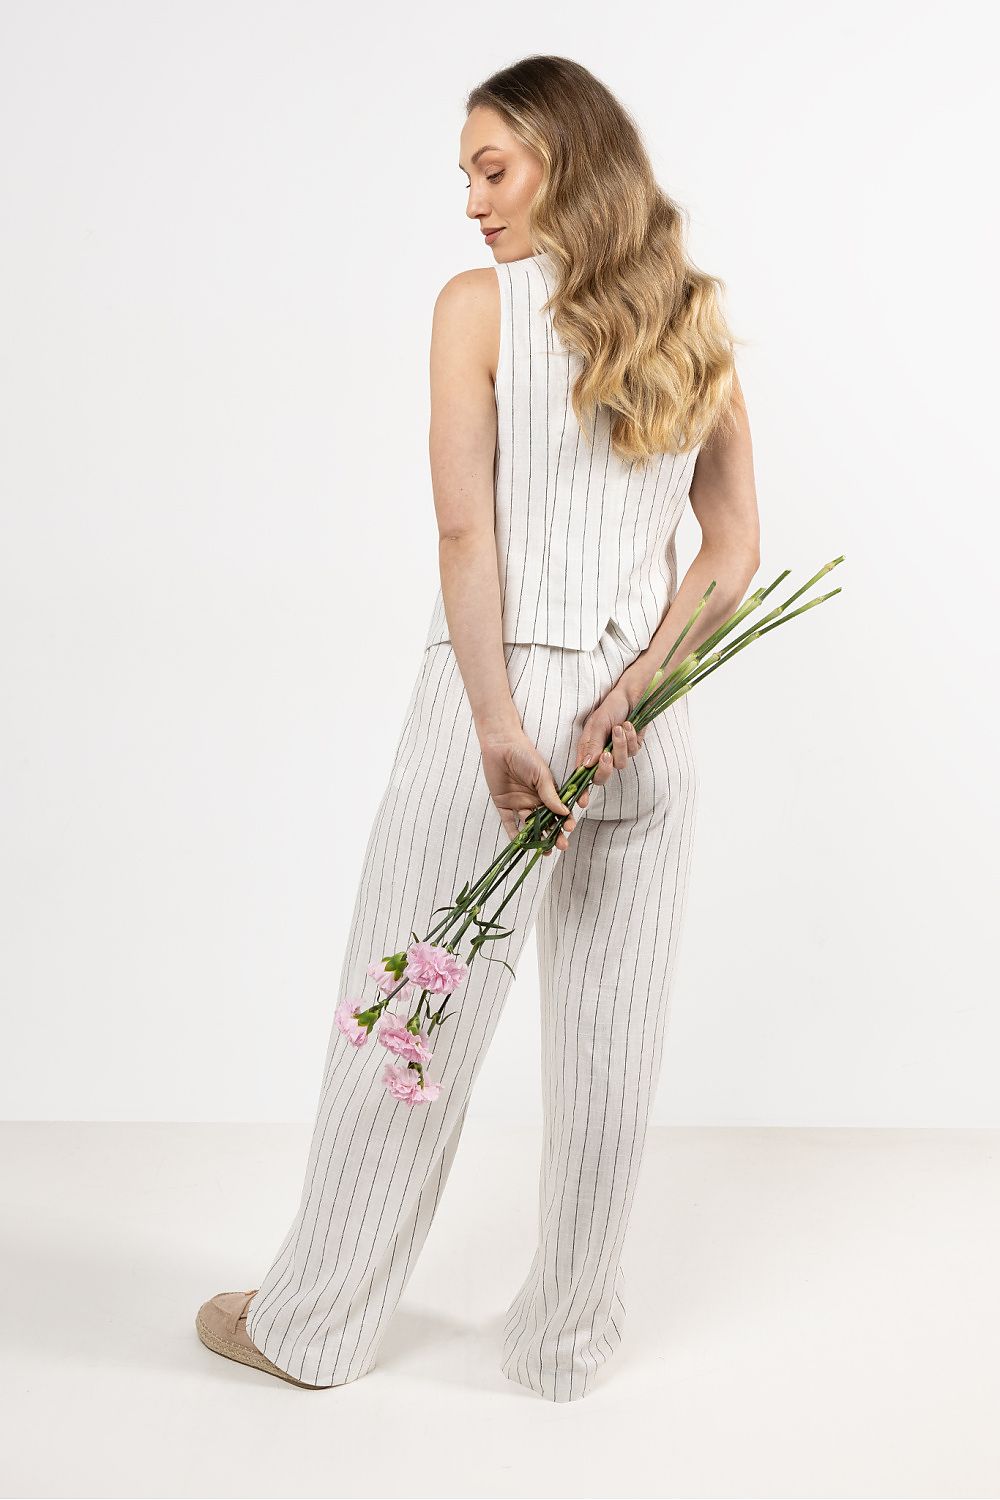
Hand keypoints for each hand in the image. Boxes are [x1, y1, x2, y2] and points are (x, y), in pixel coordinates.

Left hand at [479, 728, 577, 850]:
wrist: (501, 745)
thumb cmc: (524, 754)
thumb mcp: (541, 774)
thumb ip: (550, 794)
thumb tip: (564, 812)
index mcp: (546, 792)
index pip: (558, 811)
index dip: (564, 821)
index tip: (569, 828)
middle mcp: (534, 800)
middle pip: (546, 822)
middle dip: (554, 834)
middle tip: (561, 846)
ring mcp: (519, 804)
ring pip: (530, 826)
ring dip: (537, 838)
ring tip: (544, 850)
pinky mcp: (503, 805)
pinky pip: (509, 823)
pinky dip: (514, 834)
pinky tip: (521, 844)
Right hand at [572, 679, 645, 807]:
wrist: (632, 696)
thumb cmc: (611, 708)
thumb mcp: (597, 724)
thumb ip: (592, 744)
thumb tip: (585, 766)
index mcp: (588, 751)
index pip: (583, 775)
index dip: (582, 790)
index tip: (583, 801)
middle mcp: (602, 755)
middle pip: (602, 777)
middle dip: (605, 769)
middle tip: (606, 755)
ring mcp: (618, 753)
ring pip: (620, 764)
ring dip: (621, 745)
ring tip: (620, 727)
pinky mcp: (633, 749)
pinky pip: (633, 752)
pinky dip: (631, 738)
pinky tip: (629, 725)